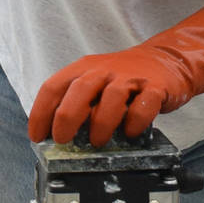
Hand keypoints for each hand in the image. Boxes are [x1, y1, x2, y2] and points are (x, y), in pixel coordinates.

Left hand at [27, 0, 203, 144]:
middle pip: (79, 91)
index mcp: (83, 69)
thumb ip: (77, 102)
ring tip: (97, 142)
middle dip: (66, 118)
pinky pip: (143, 106)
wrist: (167, 60)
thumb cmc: (123, 79)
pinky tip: (130, 133)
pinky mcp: (155, 88)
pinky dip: (135, 122)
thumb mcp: (94, 83)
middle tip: (63, 140)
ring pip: (110, 98)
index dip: (41, 113)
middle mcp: (103, 70)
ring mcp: (130, 78)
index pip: (53, 87)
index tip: (37, 136)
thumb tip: (56, 134)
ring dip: (100, 124)